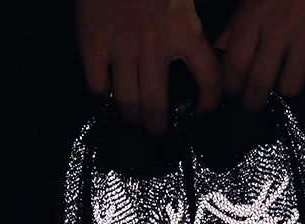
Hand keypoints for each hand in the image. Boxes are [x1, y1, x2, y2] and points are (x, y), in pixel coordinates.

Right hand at [76, 0, 221, 134]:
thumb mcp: (182, 0)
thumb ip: (190, 30)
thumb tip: (197, 60)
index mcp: (183, 30)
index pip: (208, 76)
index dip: (210, 100)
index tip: (205, 110)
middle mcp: (153, 45)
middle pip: (156, 104)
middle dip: (157, 126)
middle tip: (157, 130)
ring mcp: (121, 46)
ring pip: (128, 101)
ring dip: (132, 116)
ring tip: (134, 117)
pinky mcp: (94, 44)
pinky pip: (99, 84)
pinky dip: (104, 91)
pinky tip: (109, 87)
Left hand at [216, 0, 304, 110]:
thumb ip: (237, 26)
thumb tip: (219, 52)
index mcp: (256, 17)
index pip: (235, 66)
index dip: (231, 88)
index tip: (233, 95)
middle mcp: (281, 30)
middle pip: (259, 85)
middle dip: (253, 102)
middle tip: (255, 103)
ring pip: (290, 88)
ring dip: (287, 84)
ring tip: (289, 71)